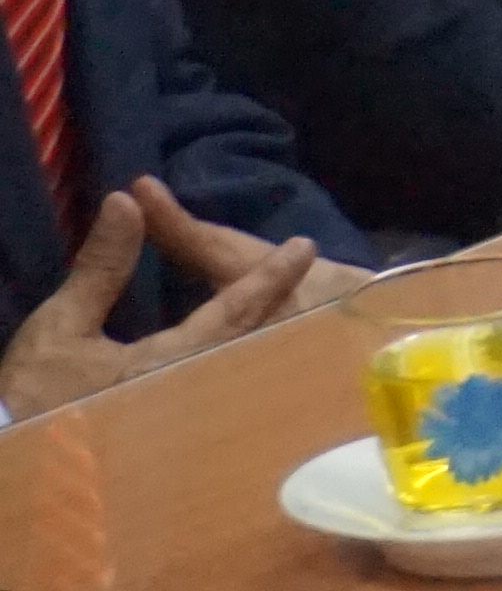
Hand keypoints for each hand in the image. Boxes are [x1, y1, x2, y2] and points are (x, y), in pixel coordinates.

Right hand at [0, 182, 325, 416]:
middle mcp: (193, 396)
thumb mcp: (61, 327)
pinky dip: (242, 369)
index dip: (269, 275)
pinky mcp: (173, 442)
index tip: (303, 246)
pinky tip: (248, 357)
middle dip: (281, 307)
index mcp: (170, 364)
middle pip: (255, 342)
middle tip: (306, 273)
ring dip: (268, 336)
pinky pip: (224, 398)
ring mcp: (187, 424)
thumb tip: (129, 201)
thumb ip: (103, 267)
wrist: (10, 468)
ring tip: (292, 308)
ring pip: (245, 371)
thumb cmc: (33, 396)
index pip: (235, 310)